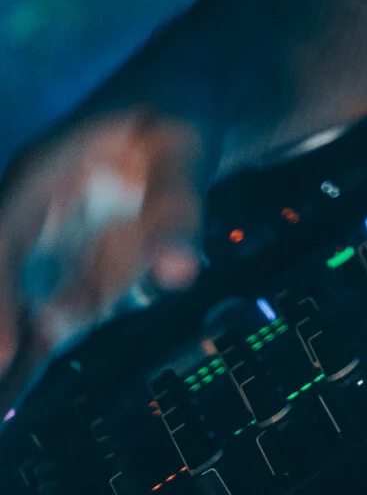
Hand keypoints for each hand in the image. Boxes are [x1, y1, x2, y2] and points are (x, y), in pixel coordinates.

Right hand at [0, 109, 207, 410]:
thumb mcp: (185, 147)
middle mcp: (27, 224)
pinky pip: (38, 338)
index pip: (2, 240)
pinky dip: (22, 375)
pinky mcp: (67, 290)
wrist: (181, 115)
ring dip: (4, 368)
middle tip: (0, 386)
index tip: (6, 353)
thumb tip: (180, 272)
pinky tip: (6, 413)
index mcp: (38, 176)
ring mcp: (44, 262)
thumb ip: (180, 207)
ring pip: (11, 322)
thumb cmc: (177, 123)